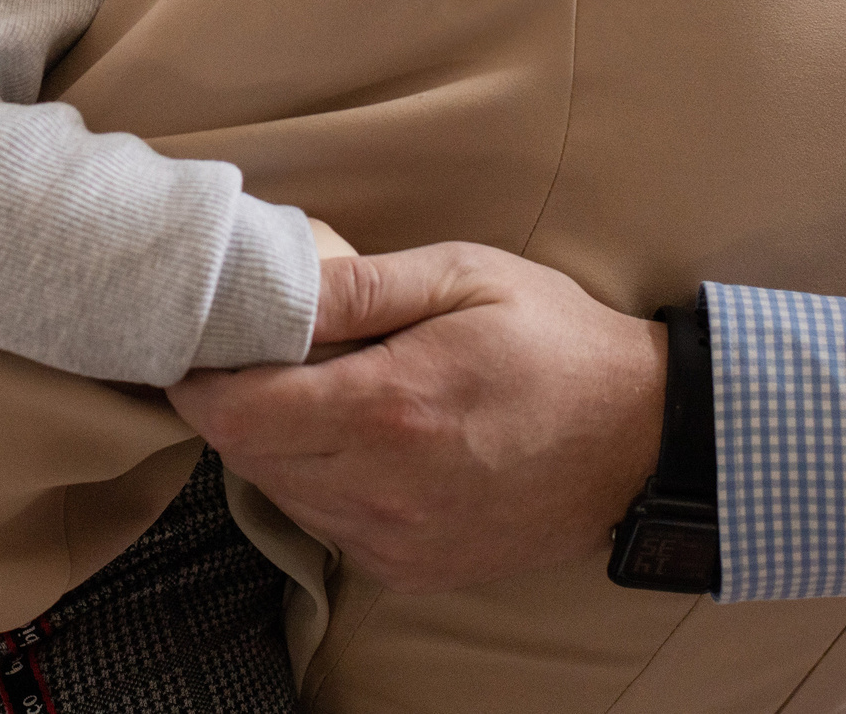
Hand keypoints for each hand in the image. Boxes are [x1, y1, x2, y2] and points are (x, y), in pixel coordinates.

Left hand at [168, 242, 664, 593]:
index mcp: (387, 409)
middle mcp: (383, 490)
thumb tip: (272, 287)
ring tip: (319, 392)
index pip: (235, 413)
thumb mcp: (462, 276)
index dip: (200, 379)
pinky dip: (323, 484)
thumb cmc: (554, 340)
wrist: (645, 437)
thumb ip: (358, 286)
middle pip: (249, 457)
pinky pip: (330, 526)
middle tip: (260, 355)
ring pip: (284, 496)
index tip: (201, 344)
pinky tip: (365, 441)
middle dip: (236, 405)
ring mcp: (398, 540)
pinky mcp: (413, 570)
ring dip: (278, 446)